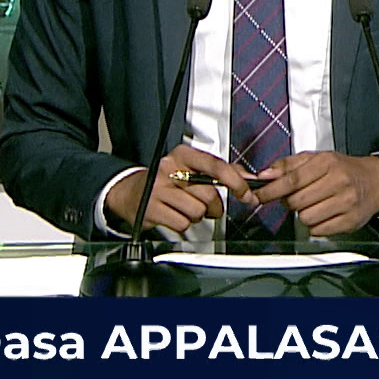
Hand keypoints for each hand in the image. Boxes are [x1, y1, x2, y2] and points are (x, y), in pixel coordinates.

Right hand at [105, 144, 257, 233]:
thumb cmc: (166, 180)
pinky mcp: (151, 208)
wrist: (130, 192)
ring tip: (186, 209)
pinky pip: (183, 223)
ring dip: (197, 216)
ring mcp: (158, 189)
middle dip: (214, 206)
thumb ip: (221, 171)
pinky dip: (184, 224)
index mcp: (182, 155)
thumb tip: (247, 178)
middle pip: (208, 194)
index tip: (245, 193)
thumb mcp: (191, 168)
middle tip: (207, 206)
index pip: (215, 165)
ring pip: (197, 211)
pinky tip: (175, 215)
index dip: (235, 181)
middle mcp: (169, 168)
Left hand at [249, 153, 378, 236]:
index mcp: (327, 163)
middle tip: (297, 197)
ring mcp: (346, 202)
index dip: (272, 190)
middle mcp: (338, 182)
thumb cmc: (344, 169)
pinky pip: (319, 231)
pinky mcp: (350, 221)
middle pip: (297, 201)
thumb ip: (288, 165)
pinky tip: (323, 214)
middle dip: (290, 202)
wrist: (375, 181)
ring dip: (304, 214)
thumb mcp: (317, 158)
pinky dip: (316, 226)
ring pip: (306, 218)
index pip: (292, 179)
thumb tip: (265, 174)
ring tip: (313, 205)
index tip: (260, 196)